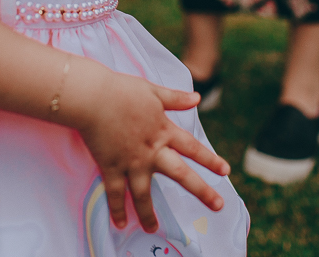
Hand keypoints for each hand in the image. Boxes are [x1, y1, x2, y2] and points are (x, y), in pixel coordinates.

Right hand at [75, 72, 229, 231]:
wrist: (93, 97)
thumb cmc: (122, 90)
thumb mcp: (153, 91)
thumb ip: (175, 98)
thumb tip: (197, 97)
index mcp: (164, 130)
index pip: (192, 147)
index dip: (210, 159)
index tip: (226, 170)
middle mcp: (152, 150)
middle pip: (181, 174)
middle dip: (201, 191)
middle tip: (218, 205)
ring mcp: (132, 161)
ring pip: (143, 193)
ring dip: (149, 213)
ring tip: (153, 229)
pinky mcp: (111, 166)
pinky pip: (115, 192)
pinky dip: (117, 209)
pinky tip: (120, 223)